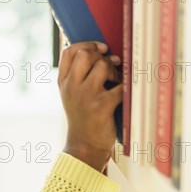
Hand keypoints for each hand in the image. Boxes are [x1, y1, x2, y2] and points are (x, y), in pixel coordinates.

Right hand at [58, 41, 122, 170]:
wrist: (85, 147)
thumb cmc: (83, 117)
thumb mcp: (71, 94)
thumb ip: (78, 74)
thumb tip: (103, 50)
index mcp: (63, 82)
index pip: (69, 51)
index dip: (87, 44)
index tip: (101, 48)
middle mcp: (71, 87)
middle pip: (86, 54)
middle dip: (102, 55)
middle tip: (112, 64)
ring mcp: (85, 96)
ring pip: (103, 66)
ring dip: (115, 70)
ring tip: (117, 80)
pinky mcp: (101, 106)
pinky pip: (120, 86)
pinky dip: (127, 86)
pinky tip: (126, 91)